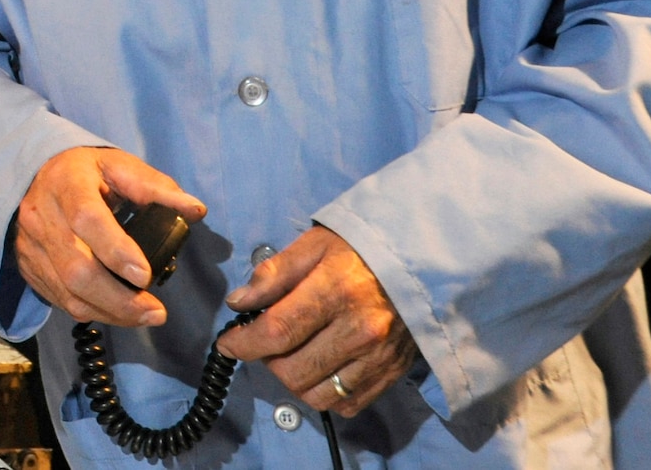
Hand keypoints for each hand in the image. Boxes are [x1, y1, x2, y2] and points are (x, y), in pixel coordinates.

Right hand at [14, 146, 206, 326]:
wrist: (35, 174)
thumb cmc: (85, 171)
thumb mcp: (119, 166)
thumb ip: (156, 187)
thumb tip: (195, 210)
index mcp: (67, 183)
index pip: (87, 220)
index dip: (116, 251)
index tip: (146, 276)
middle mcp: (42, 216)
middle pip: (76, 268)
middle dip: (119, 299)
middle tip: (156, 312)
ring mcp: (31, 245)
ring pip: (67, 291)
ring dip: (110, 312)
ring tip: (145, 316)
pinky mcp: (28, 266)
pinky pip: (60, 299)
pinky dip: (92, 311)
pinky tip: (118, 312)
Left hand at [215, 225, 420, 415]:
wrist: (423, 265)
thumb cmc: (360, 250)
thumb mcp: (314, 245)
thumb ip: (274, 274)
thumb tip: (238, 303)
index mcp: (337, 291)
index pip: (278, 331)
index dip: (244, 343)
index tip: (228, 344)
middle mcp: (360, 330)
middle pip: (293, 371)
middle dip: (266, 361)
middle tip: (266, 342)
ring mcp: (378, 357)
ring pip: (316, 395)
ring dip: (293, 380)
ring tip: (292, 355)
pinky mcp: (391, 374)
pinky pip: (346, 404)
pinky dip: (324, 393)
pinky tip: (320, 368)